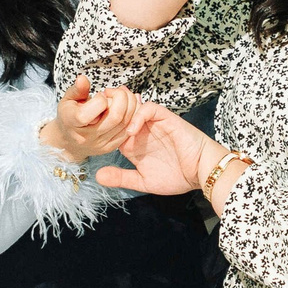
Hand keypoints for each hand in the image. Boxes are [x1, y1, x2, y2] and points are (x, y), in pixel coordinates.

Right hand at [42, 75, 144, 162]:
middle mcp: (87, 136)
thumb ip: (77, 89)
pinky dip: (132, 115)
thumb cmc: (68, 116)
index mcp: (73, 123)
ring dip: (130, 104)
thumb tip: (82, 78)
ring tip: (122, 96)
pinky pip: (128, 130)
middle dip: (121, 98)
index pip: (95, 109)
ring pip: (125, 123)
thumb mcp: (68, 100)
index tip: (100, 94)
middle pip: (115, 116)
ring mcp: (101, 144)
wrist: (69, 142)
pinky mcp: (110, 147)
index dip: (102, 98)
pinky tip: (127, 106)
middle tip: (115, 92)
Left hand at [95, 102, 222, 198]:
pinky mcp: (166, 119)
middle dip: (106, 111)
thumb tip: (97, 176)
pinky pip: (149, 109)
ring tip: (109, 121)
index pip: (111, 129)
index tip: (85, 131)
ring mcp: (153, 124)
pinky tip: (131, 131)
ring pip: (132, 106)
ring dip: (121, 110)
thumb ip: (121, 177)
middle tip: (93, 117)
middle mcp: (141, 131)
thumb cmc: (177, 177)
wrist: (201, 172)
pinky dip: (138, 116)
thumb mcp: (143, 181)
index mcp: (133, 144)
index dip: (99, 128)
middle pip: (119, 112)